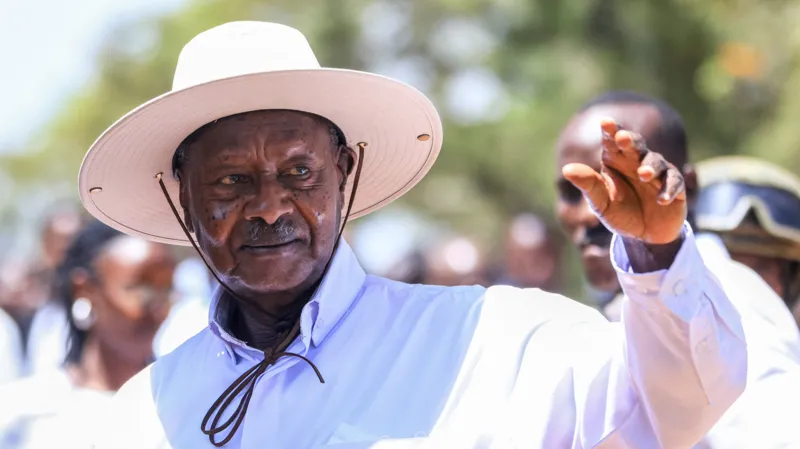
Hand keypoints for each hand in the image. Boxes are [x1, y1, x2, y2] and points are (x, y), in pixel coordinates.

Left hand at [562, 118, 686, 244]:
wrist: (644, 236)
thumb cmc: (620, 213)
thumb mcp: (601, 203)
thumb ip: (588, 185)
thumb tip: (566, 170)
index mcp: (616, 161)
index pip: (612, 142)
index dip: (610, 131)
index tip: (605, 122)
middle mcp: (637, 162)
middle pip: (636, 145)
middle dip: (631, 140)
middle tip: (622, 138)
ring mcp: (658, 173)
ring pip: (657, 162)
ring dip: (651, 166)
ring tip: (644, 174)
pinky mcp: (675, 187)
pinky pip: (674, 182)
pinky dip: (669, 189)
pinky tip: (662, 199)